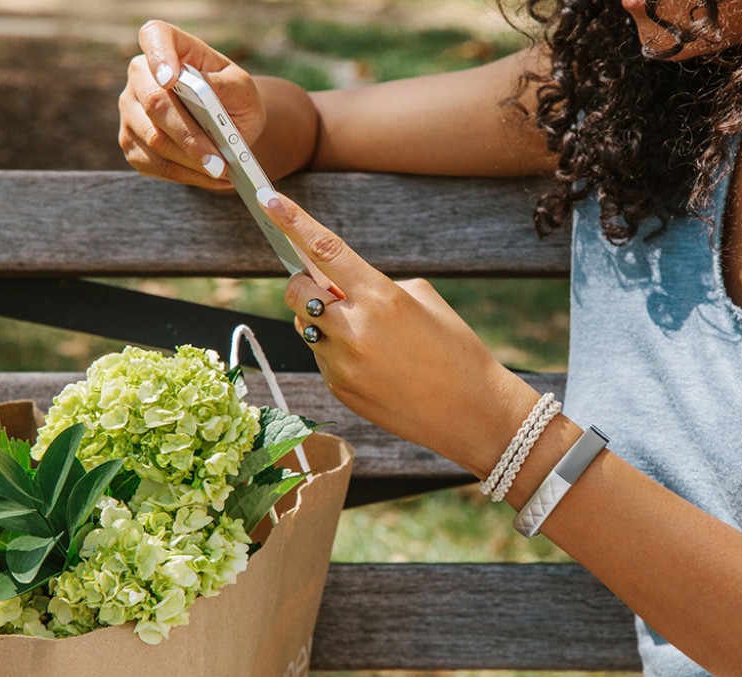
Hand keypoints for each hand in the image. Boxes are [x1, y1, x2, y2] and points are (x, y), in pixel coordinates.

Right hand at [118, 20, 265, 188]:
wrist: (230, 124)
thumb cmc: (235, 98)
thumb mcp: (242, 88)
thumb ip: (225, 85)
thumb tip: (202, 87)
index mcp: (170, 46)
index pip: (155, 38)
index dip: (160, 57)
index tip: (171, 80)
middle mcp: (141, 75)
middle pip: (155, 104)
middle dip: (189, 137)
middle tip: (218, 162)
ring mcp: (130, 110)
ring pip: (154, 140)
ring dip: (192, 162)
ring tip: (223, 173)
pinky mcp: (132, 143)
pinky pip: (154, 164)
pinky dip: (186, 175)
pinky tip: (211, 178)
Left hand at [260, 190, 540, 475]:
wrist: (471, 412)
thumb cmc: (456, 350)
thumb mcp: (425, 301)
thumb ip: (376, 285)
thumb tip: (338, 285)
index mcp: (381, 297)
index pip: (325, 250)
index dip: (293, 222)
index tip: (270, 199)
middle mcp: (354, 330)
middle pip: (298, 291)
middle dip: (306, 284)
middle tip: (331, 291)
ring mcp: (342, 363)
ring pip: (306, 326)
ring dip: (324, 321)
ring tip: (367, 336)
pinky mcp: (339, 389)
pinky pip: (320, 357)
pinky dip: (336, 351)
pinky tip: (373, 364)